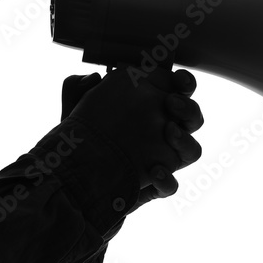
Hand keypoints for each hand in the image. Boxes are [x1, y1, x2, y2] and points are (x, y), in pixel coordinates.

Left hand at [63, 66, 202, 210]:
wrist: (69, 177)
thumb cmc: (78, 137)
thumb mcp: (71, 108)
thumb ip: (75, 87)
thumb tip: (91, 77)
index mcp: (148, 107)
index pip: (177, 90)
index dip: (184, 83)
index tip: (178, 80)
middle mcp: (161, 132)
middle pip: (192, 118)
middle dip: (188, 108)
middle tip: (170, 103)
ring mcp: (160, 159)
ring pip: (191, 151)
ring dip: (185, 140)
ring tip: (168, 132)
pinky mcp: (152, 185)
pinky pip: (171, 185)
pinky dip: (166, 179)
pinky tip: (154, 171)